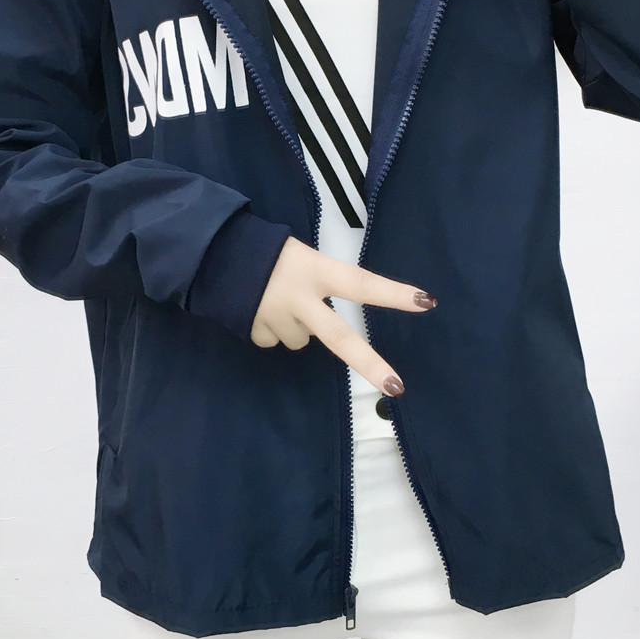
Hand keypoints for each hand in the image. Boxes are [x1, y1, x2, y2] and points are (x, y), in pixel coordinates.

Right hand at [251, 236, 436, 396]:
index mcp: (315, 270)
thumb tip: (333, 314)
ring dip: (295, 326)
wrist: (214, 256)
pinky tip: (258, 308)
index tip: (426, 302)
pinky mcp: (256, 331)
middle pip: (339, 336)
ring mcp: (277, 317)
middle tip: (396, 387)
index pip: (360, 282)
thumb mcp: (300, 255)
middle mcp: (299, 297)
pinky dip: (271, 329)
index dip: (392, 293)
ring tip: (274, 299)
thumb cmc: (268, 251)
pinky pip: (275, 341)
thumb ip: (320, 282)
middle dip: (369, 363)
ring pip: (302, 340)